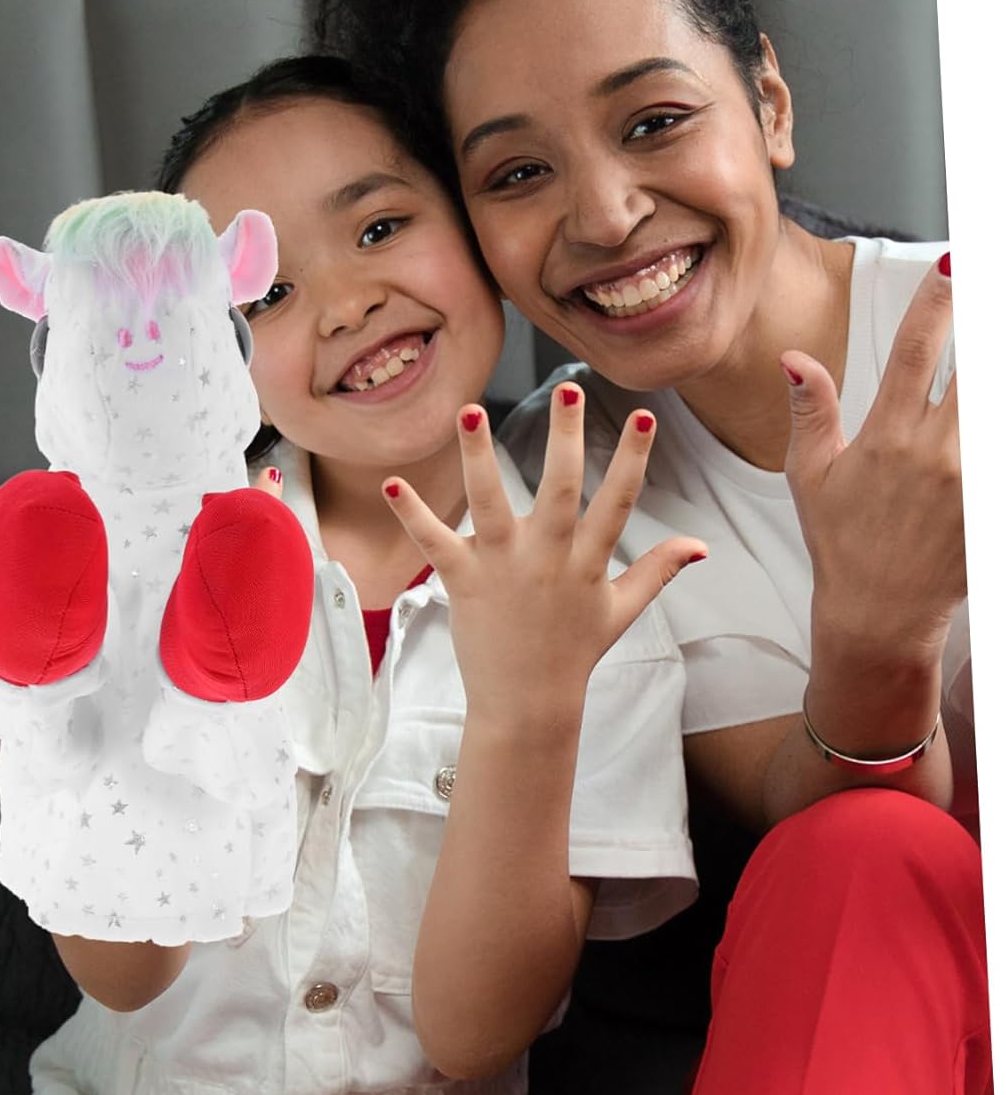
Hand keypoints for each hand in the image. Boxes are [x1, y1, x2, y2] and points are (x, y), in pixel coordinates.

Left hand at [383, 392, 705, 724]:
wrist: (528, 704)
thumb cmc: (573, 654)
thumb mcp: (622, 611)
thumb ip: (657, 570)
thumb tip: (701, 545)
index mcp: (588, 562)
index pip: (619, 501)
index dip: (634, 459)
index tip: (645, 416)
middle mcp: (548, 558)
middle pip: (560, 489)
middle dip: (565, 438)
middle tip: (568, 390)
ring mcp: (503, 566)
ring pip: (491, 502)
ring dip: (479, 456)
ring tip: (469, 412)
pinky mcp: (463, 580)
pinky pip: (434, 541)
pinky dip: (412, 514)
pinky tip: (392, 484)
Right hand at [782, 255, 962, 668]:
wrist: (879, 612)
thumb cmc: (844, 544)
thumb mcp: (811, 475)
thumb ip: (812, 411)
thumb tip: (795, 360)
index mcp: (887, 437)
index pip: (918, 349)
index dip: (941, 298)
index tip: (958, 260)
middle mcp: (935, 452)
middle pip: (980, 368)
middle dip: (988, 324)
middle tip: (990, 288)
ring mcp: (972, 480)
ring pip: (993, 407)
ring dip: (992, 383)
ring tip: (988, 361)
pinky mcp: (990, 507)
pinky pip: (1000, 456)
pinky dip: (995, 434)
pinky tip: (983, 423)